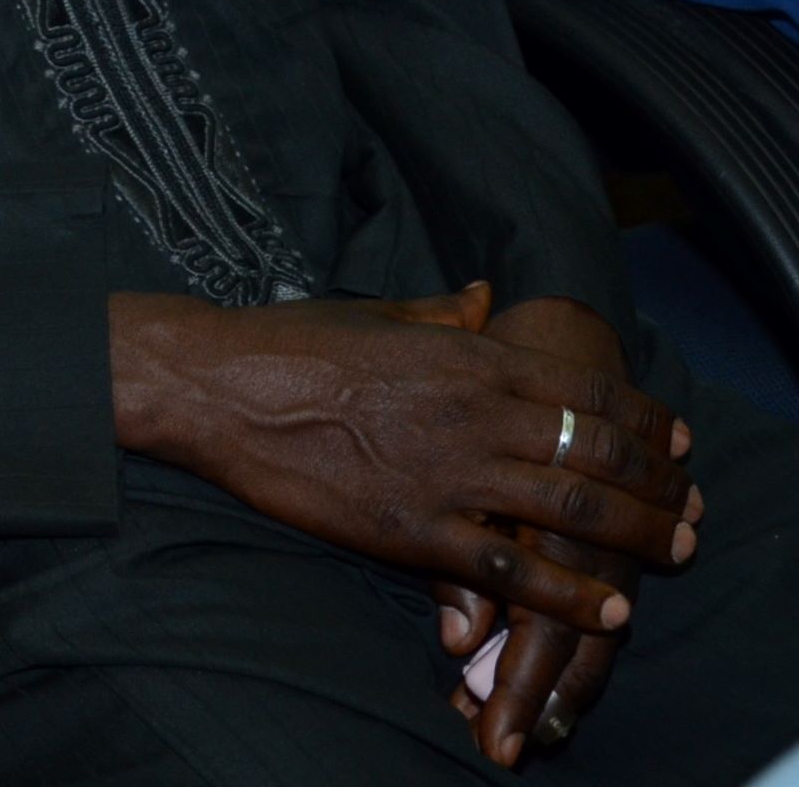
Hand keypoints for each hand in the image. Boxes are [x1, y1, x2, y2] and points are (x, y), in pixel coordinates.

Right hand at [113, 285, 697, 644]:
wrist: (216, 387)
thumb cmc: (288, 343)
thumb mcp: (375, 311)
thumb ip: (441, 313)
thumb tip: (483, 299)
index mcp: (471, 357)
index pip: (592, 390)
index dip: (649, 420)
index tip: (679, 441)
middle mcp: (477, 413)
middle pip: (602, 452)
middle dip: (661, 484)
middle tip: (691, 508)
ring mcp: (449, 473)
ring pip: (576, 509)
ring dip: (641, 535)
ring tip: (675, 552)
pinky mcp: (413, 528)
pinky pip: (514, 567)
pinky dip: (571, 591)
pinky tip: (610, 607)